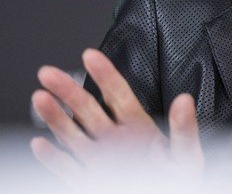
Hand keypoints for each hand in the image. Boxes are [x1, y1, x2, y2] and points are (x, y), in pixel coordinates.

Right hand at [30, 48, 203, 190]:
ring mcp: (101, 159)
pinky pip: (68, 168)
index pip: (119, 95)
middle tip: (49, 73)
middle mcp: (116, 140)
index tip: (91, 56)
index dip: (105, 74)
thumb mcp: (186, 153)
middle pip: (88, 110)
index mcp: (140, 128)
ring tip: (40, 98)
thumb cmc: (179, 180)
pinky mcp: (91, 180)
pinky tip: (40, 145)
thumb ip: (184, 128)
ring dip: (56, 118)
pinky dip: (53, 159)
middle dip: (69, 91)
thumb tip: (185, 100)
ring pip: (74, 135)